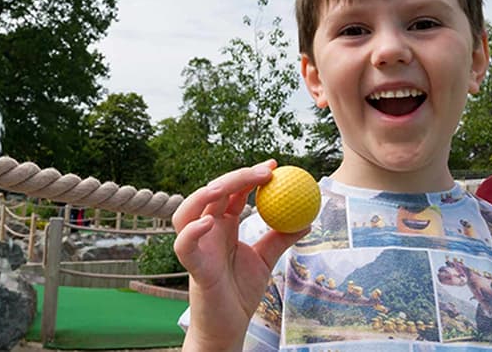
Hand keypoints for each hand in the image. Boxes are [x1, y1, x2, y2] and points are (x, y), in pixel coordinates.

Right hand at [172, 160, 307, 350]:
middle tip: (266, 171)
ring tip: (226, 186)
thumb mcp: (265, 260)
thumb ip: (281, 238)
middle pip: (213, 193)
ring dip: (204, 194)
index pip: (233, 192)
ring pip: (187, 211)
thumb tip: (306, 220)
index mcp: (223, 225)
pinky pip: (184, 246)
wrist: (230, 326)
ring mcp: (197, 246)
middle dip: (236, 177)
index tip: (274, 166)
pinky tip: (209, 222)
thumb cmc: (240, 292)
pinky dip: (192, 232)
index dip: (250, 176)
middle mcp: (206, 230)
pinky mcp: (192, 266)